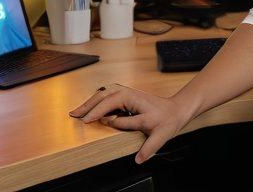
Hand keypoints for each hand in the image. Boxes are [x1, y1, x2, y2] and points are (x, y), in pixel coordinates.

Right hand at [69, 83, 191, 163]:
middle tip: (76, 116)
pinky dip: (96, 100)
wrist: (177, 109)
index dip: (103, 117)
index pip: (116, 112)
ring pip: (106, 93)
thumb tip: (138, 160)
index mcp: (140, 107)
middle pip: (108, 97)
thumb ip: (149, 148)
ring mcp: (130, 94)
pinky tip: (89, 107)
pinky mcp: (127, 95)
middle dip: (91, 106)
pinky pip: (109, 95)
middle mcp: (133, 97)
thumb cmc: (168, 121)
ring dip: (91, 101)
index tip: (89, 123)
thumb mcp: (161, 136)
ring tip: (77, 111)